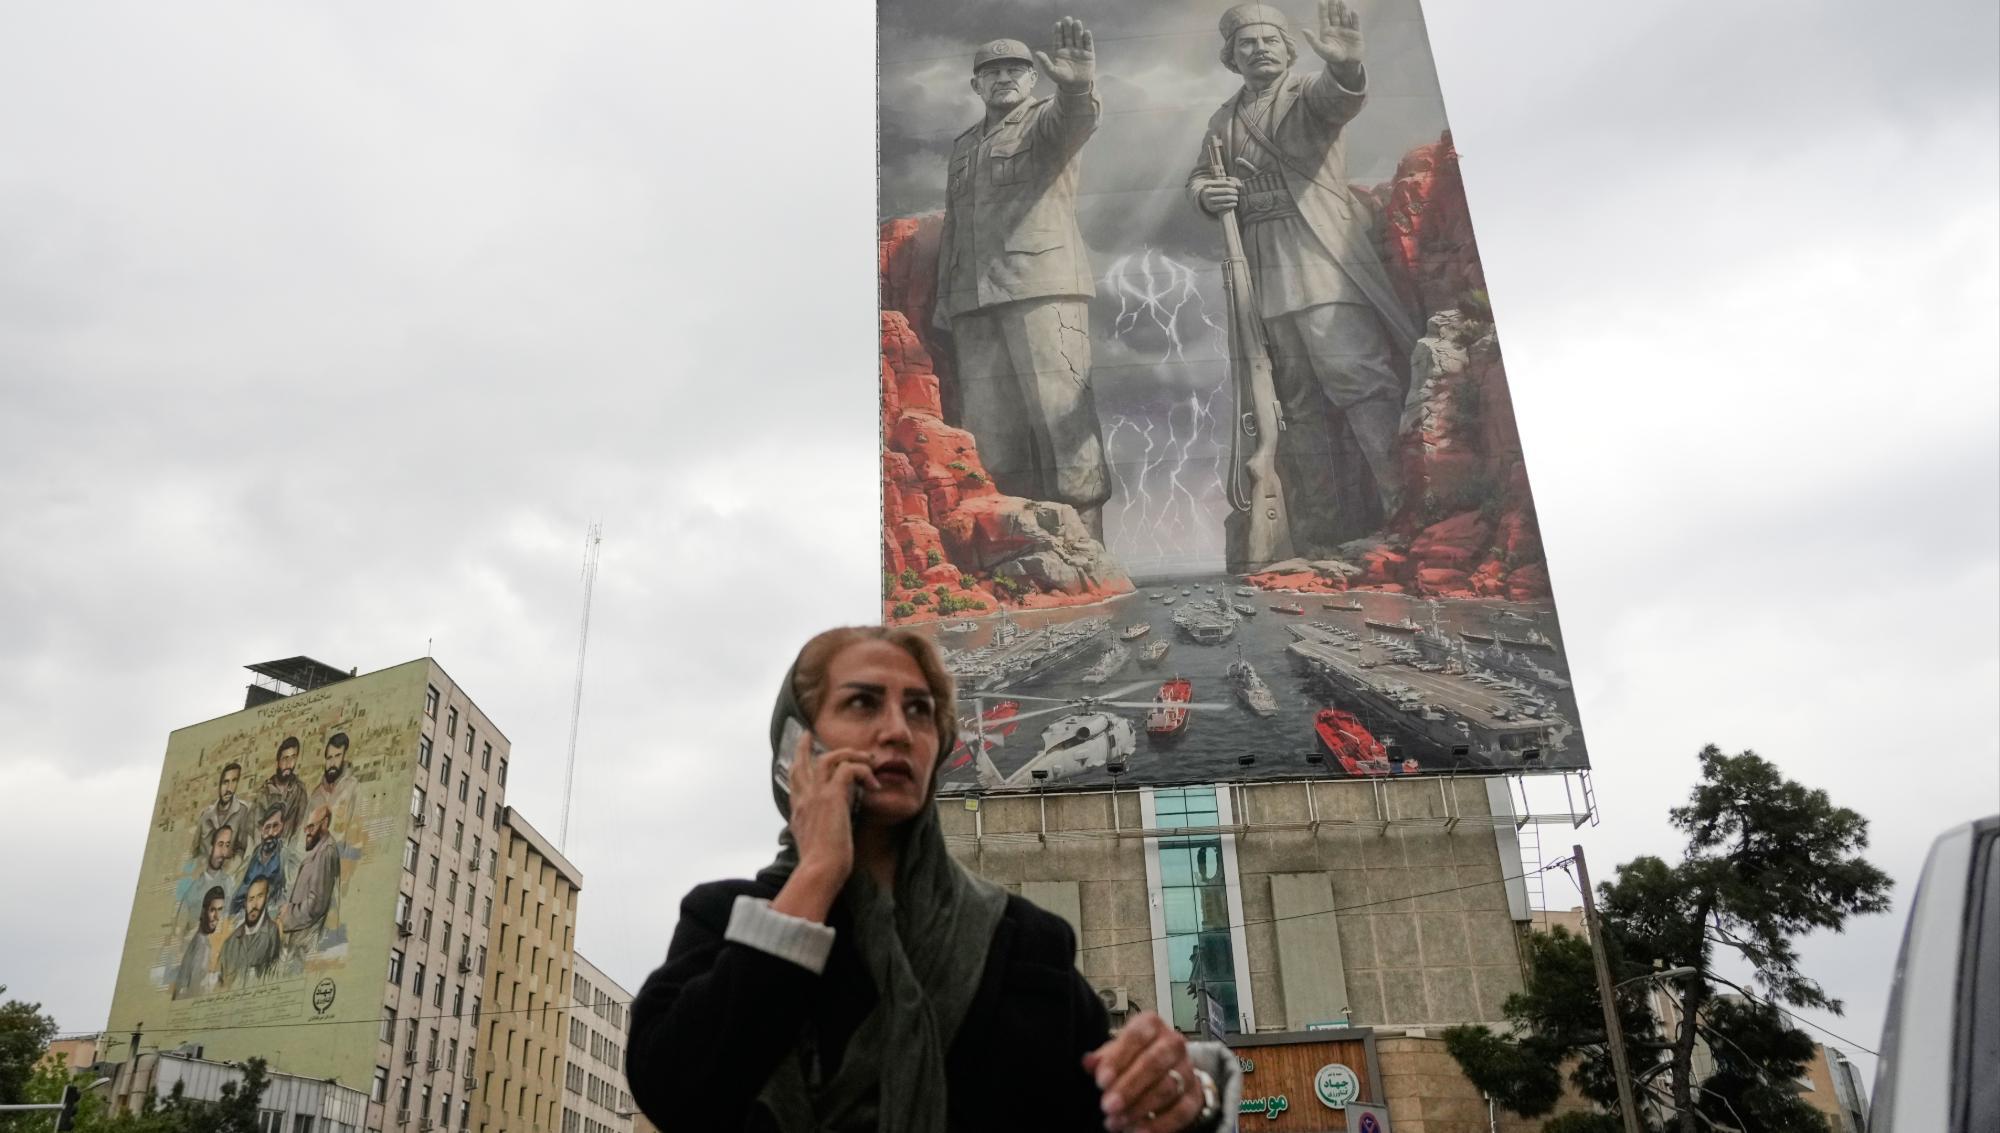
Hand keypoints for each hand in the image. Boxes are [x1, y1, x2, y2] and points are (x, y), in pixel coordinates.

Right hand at [771, 731, 879, 921]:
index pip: (795, 780)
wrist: (819, 871)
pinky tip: (874, 784)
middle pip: (802, 762)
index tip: (801, 755)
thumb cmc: (820, 865)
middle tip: (809, 734)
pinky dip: (863, 771)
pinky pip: (848, 768)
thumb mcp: (811, 843)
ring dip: (850, 754)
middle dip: (805, 746)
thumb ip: (814, 830)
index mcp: (799, 811)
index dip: (798, 764)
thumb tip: (822, 827)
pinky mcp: (832, 797)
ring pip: (829, 758)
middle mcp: (804, 799)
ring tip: (867, 760)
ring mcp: (816, 795)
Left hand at [1035, 16, 1095, 90]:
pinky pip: (1088, 45)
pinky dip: (1087, 38)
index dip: (1058, 32)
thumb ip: (1045, 62)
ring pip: (1078, 38)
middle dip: (1068, 27)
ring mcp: (1079, 51)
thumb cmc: (1063, 79)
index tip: (1057, 24)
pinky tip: (1086, 32)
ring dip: (1077, 30)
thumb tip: (1037, 53)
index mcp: (1060, 52)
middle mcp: (1070, 49)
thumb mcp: (1052, 72)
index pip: (1058, 39)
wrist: (1076, 87)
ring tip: (1076, 22)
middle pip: (1068, 36)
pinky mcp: (1089, 55)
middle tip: (1067, 19)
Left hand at [1083, 1011, 1202, 1131]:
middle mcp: (1173, 1044)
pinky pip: (1180, 1112)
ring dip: (1139, 1109)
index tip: (1101, 1081)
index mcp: (1151, 1025)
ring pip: (1167, 1088)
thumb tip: (1089, 1063)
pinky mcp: (1194, 1096)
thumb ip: (1102, 1057)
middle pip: (1154, 1063)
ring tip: (1115, 1122)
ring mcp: (1187, 1070)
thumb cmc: (1135, 1057)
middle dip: (1129, 1087)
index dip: (1118, 1059)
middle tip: (1107, 1106)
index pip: (1136, 1036)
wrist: (1169, 1070)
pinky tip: (1136, 1131)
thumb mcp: (1116, 1051)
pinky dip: (1158, 1125)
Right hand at [1197, 177, 1243, 214]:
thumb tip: (1240, 185)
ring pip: (1226, 198)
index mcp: (1208, 184)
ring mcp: (1208, 200)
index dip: (1232, 184)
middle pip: (1226, 191)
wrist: (1204, 201)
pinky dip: (1231, 204)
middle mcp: (1207, 192)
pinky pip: (1224, 206)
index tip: (1236, 186)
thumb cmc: (1214, 190)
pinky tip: (1235, 203)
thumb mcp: (1218, 184)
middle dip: (1234, 191)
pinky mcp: (1211, 208)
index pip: (1224, 182)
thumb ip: (1230, 181)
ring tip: (1236, 198)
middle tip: (1237, 192)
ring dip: (1234, 198)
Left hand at [1299, 0, 1364, 68]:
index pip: (1324, 17)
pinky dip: (1354, 18)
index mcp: (1327, 31)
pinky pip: (1355, 23)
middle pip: (1334, 14)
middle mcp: (1336, 28)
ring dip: (1343, 9)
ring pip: (1344, 16)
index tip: (1322, 0)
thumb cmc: (1332, 58)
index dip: (1323, 9)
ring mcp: (1346, 29)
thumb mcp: (1321, 49)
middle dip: (1333, 5)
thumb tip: (1304, 30)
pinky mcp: (1356, 33)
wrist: (1346, 65)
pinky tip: (1353, 12)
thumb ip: (1312, 40)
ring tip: (1341, 1)